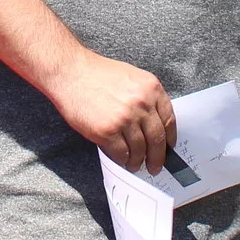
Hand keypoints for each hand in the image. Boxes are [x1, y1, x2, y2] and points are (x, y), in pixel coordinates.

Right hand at [46, 49, 175, 173]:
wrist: (70, 72)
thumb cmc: (97, 74)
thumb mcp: (131, 77)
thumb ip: (146, 97)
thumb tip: (154, 124)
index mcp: (151, 88)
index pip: (168, 120)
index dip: (169, 139)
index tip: (168, 148)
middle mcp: (142, 103)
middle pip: (157, 139)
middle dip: (157, 157)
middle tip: (155, 167)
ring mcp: (125, 118)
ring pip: (139, 149)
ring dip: (138, 161)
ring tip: (134, 164)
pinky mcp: (107, 131)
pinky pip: (121, 153)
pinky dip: (123, 159)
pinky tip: (122, 159)